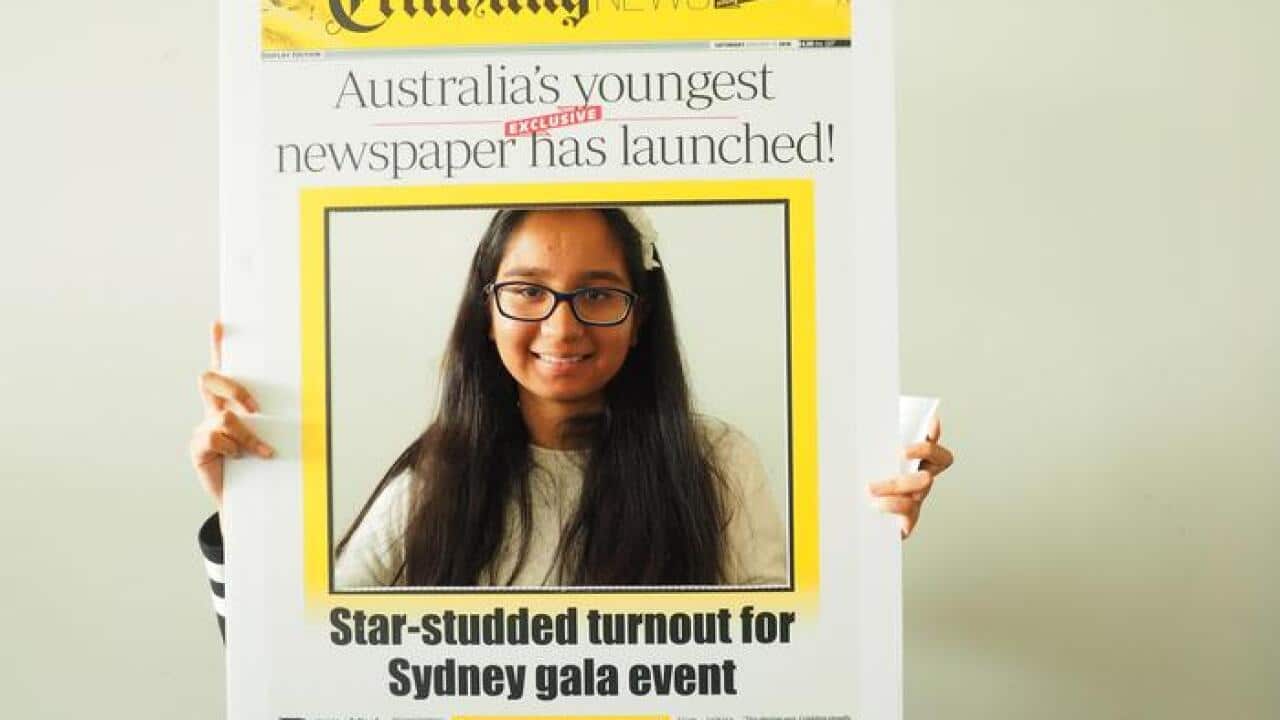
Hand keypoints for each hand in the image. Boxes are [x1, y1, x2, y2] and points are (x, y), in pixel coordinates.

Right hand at [189, 321, 273, 510]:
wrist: (249, 500)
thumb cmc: (263, 464)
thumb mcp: (275, 435)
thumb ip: (282, 416)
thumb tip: (318, 400)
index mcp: (231, 402)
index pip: (223, 368)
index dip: (218, 346)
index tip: (221, 323)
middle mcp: (214, 410)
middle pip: (211, 379)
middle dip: (236, 388)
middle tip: (257, 408)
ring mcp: (204, 428)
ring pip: (226, 416)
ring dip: (249, 435)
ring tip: (264, 452)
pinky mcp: (198, 447)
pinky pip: (216, 437)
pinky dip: (235, 448)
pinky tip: (240, 460)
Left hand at [868, 416, 953, 538]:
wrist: (856, 525)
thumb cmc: (862, 488)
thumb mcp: (865, 466)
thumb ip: (866, 449)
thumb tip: (850, 425)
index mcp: (913, 462)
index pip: (932, 441)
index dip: (936, 433)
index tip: (931, 421)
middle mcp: (921, 478)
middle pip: (939, 459)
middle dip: (923, 450)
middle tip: (900, 451)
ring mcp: (917, 498)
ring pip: (922, 485)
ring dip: (897, 483)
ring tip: (871, 487)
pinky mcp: (908, 520)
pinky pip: (909, 510)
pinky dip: (893, 505)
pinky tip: (876, 504)